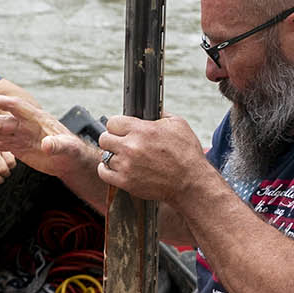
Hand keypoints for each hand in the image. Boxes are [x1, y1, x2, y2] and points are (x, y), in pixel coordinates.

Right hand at [0, 95, 95, 176]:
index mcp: (37, 118)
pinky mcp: (16, 146)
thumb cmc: (71, 151)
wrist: (69, 161)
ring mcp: (19, 135)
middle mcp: (24, 124)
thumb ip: (57, 144)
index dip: (4, 104)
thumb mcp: (67, 147)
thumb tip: (47, 145)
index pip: (18, 107)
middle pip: (2, 122)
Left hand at [97, 114, 216, 204]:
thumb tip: (151, 110)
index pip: (112, 122)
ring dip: (112, 155)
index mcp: (142, 130)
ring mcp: (126, 165)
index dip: (118, 125)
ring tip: (122, 156)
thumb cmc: (187, 154)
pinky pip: (103, 172)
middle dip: (112, 139)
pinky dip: (106, 169)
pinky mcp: (125, 182)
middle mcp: (131, 147)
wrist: (190, 182)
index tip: (121, 129)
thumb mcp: (178, 125)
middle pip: (104, 138)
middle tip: (120, 142)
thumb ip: (160, 115)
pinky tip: (116, 167)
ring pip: (104, 155)